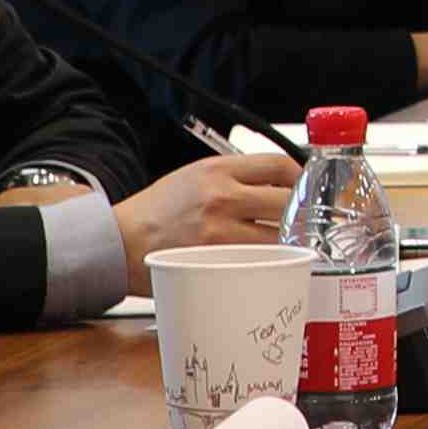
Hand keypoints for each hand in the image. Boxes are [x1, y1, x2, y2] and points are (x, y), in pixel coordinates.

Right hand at [114, 143, 304, 273]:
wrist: (118, 241)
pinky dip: (271, 262)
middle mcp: (220, 196)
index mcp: (217, 170)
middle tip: (308, 224)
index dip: (301, 177)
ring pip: (278, 236)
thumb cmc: (156, 212)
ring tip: (293, 247)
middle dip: (303, 214)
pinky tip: (272, 264)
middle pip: (286, 202)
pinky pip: (259, 261)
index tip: (306, 189)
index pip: (277, 165)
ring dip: (291, 243)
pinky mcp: (214, 260)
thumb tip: (278, 187)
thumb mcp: (193, 178)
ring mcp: (218, 230)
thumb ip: (234, 179)